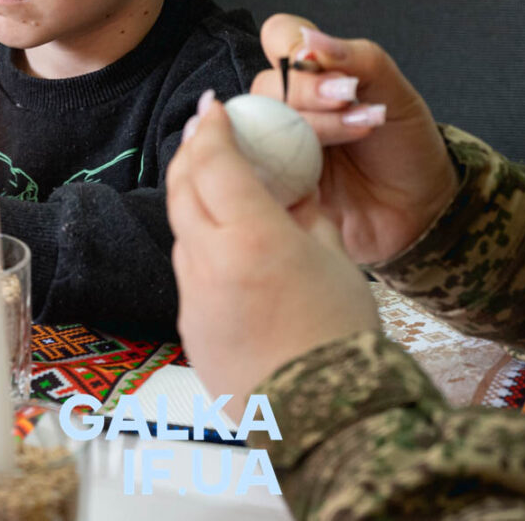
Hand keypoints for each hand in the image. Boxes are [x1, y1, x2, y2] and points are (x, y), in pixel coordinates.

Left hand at [168, 99, 379, 405]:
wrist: (327, 419)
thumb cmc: (341, 336)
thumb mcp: (336, 259)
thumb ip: (306, 215)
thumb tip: (292, 190)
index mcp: (250, 237)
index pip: (214, 161)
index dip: (211, 127)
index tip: (213, 106)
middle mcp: (209, 262)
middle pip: (183, 189)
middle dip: (192, 153)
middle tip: (206, 132)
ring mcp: (193, 299)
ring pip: (183, 231)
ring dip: (194, 199)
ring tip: (218, 185)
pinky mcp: (190, 329)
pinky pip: (191, 273)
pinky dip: (203, 246)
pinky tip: (228, 246)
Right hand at [252, 15, 456, 264]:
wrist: (419, 207)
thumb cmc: (404, 146)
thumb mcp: (394, 92)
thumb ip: (356, 58)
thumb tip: (308, 39)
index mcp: (310, 75)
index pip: (278, 36)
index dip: (294, 44)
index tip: (333, 66)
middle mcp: (286, 107)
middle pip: (265, 84)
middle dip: (310, 91)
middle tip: (351, 101)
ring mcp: (276, 146)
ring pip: (260, 124)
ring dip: (311, 126)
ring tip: (356, 131)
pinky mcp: (273, 187)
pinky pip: (257, 172)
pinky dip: (293, 168)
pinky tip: (325, 175)